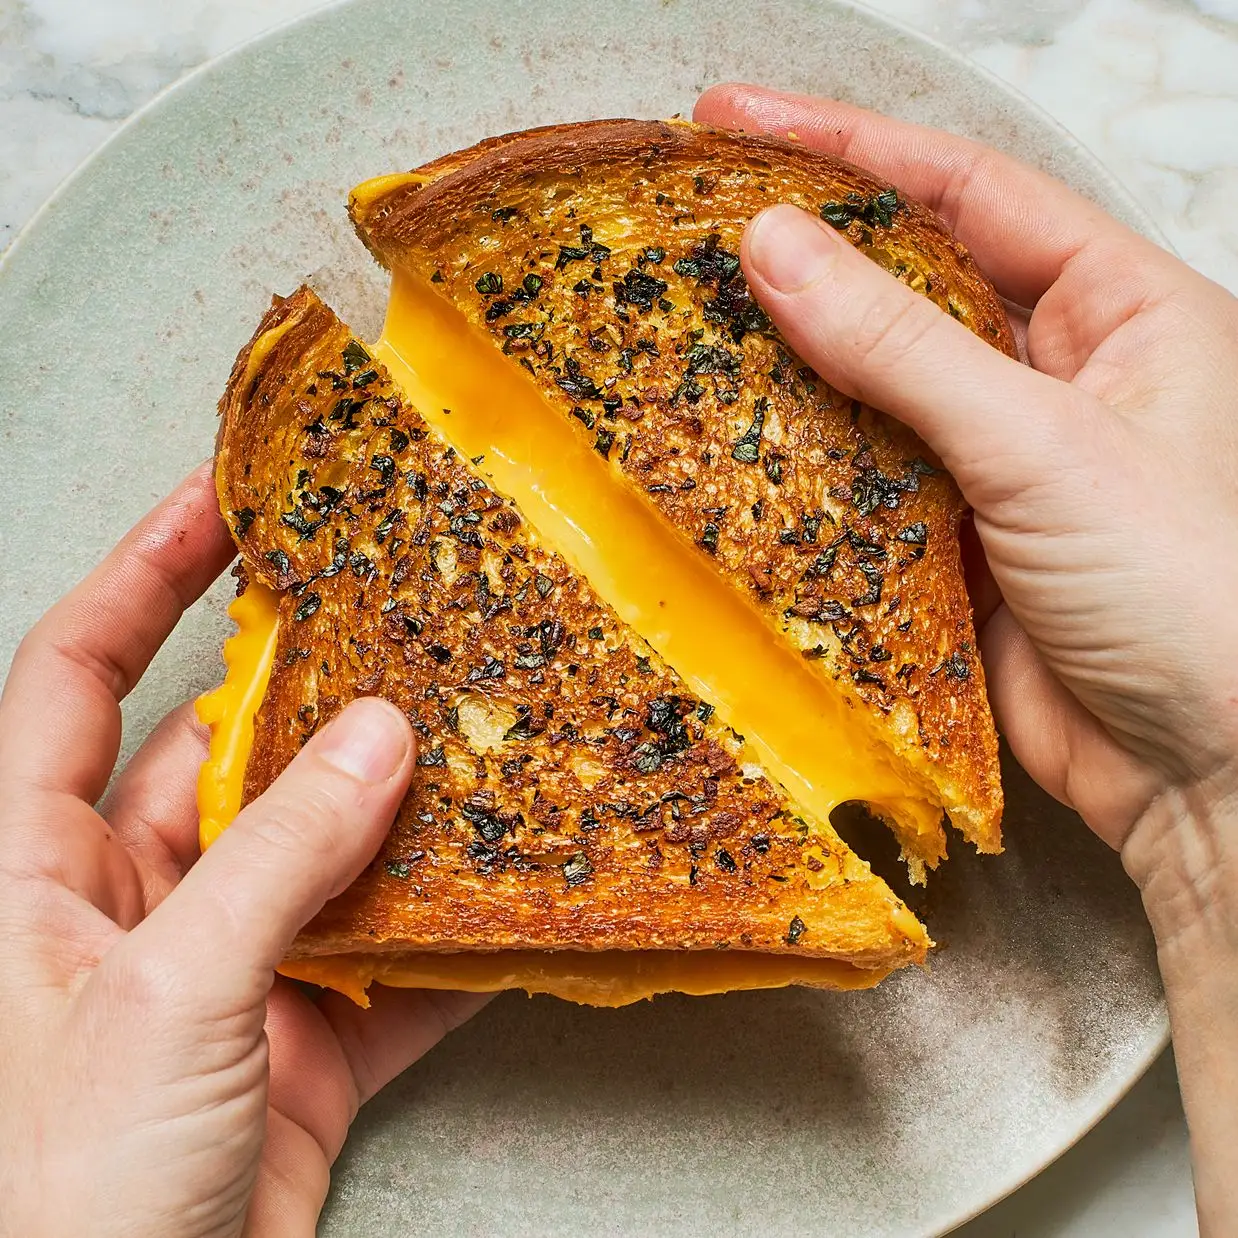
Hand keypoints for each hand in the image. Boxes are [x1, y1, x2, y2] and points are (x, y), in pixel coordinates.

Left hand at [0, 466, 487, 1236]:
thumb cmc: (55, 1200)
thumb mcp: (163, 995)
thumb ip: (277, 857)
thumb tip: (377, 738)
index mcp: (32, 871)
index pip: (75, 674)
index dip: (143, 577)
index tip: (221, 502)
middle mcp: (127, 909)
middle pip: (224, 759)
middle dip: (310, 698)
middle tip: (394, 626)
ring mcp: (219, 977)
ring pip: (319, 858)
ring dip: (394, 818)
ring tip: (471, 747)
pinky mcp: (294, 1048)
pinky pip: (383, 968)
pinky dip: (445, 942)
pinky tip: (505, 903)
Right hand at [695, 84, 1237, 1234]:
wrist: (1205, 773)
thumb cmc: (1193, 595)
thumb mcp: (1044, 442)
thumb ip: (902, 346)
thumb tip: (778, 246)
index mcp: (1116, 309)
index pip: (964, 190)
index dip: (848, 146)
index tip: (736, 120)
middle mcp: (1052, 374)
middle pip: (907, 280)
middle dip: (806, 246)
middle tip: (689, 216)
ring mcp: (994, 460)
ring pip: (872, 384)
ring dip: (790, 359)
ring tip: (688, 320)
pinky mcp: (948, 541)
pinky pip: (858, 478)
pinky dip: (798, 461)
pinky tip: (732, 441)